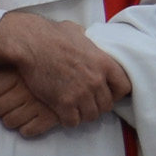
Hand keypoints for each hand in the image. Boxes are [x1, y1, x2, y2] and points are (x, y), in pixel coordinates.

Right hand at [0, 12, 130, 132]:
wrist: (31, 43)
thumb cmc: (52, 35)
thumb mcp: (79, 33)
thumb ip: (89, 42)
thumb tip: (88, 38)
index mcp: (104, 63)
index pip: (124, 87)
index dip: (116, 93)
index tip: (108, 93)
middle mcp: (96, 80)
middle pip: (107, 105)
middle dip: (98, 105)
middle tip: (87, 102)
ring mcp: (81, 93)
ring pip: (91, 116)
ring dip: (83, 114)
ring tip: (75, 108)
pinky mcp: (63, 103)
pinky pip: (73, 121)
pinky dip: (68, 119)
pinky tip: (62, 112)